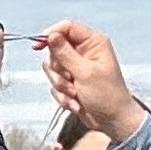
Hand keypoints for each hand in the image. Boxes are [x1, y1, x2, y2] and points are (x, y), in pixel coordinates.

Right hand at [35, 22, 143, 141]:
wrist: (112, 122)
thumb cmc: (107, 95)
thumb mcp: (85, 73)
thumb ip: (65, 53)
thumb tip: (51, 35)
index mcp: (93, 43)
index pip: (67, 27)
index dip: (51, 34)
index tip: (38, 47)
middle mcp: (83, 52)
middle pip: (55, 49)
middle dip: (59, 69)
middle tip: (71, 80)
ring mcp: (76, 67)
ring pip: (52, 68)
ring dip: (61, 85)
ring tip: (76, 94)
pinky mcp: (70, 82)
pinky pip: (54, 84)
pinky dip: (62, 96)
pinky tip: (76, 103)